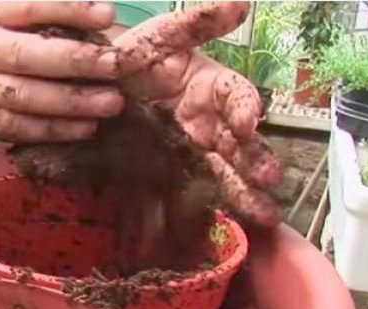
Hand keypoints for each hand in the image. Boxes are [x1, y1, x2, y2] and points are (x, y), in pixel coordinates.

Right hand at [0, 2, 124, 142]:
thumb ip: (68, 18)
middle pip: (26, 55)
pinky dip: (60, 129)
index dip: (70, 10)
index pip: (31, 6)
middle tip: (114, 65)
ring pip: (27, 97)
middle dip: (75, 60)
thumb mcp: (39, 18)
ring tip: (112, 102)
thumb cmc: (28, 40)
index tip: (107, 16)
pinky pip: (26, 129)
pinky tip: (90, 126)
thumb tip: (107, 20)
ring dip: (73, 101)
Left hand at [114, 2, 282, 226]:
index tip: (247, 122)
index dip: (244, 108)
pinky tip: (217, 227)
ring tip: (264, 216)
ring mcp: (190, 149)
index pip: (237, 96)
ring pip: (222, 171)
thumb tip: (240, 3)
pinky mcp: (168, 171)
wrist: (97, 85)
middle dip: (255, 162)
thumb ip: (197, 22)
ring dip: (244, 193)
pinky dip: (200, 209)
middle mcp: (208, 121)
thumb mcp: (161, 35)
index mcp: (211, 87)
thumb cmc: (133, 56)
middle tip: (270, 180)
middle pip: (238, 143)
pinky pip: (186, 190)